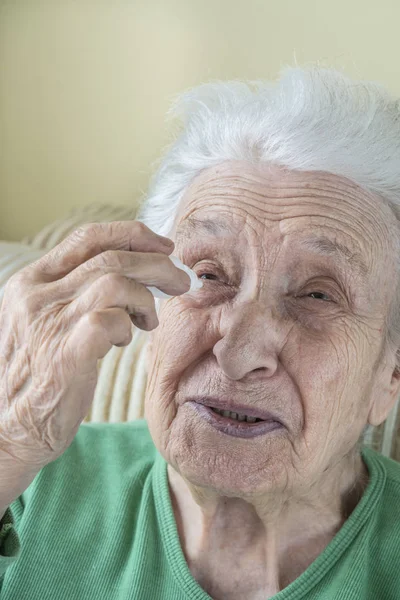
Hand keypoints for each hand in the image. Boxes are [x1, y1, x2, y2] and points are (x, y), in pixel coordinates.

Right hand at [0, 221, 189, 476]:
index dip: (132, 234)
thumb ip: (73, 294)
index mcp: (31, 282)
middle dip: (157, 264)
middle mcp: (37, 295)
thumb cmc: (34, 374)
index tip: (162, 246)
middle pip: (111, 256)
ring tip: (150, 320)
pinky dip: (128, 325)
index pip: (87, 237)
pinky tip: (124, 340)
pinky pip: (111, 320)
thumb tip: (128, 273)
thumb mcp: (42, 322)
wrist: (5, 428)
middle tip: (180, 281)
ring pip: (115, 282)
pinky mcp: (65, 354)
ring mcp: (50, 323)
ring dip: (146, 297)